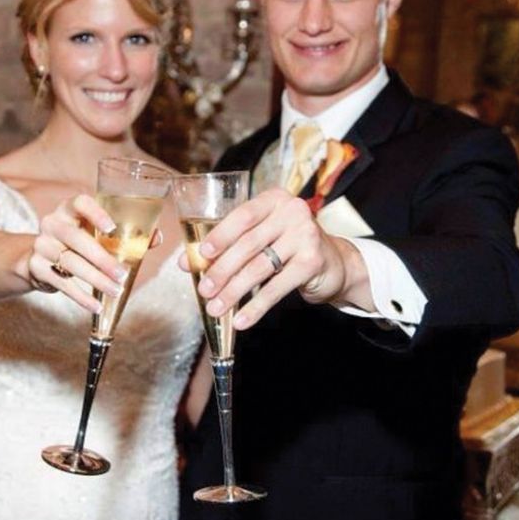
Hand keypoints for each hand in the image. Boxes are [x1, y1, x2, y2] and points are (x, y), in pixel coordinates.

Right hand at [26, 194, 132, 311]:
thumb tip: (157, 238)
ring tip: (114, 290)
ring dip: (95, 280)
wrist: (38, 259)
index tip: (111, 228)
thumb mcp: (96, 234)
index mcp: (69, 210)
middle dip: (102, 259)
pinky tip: (96, 305)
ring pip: (70, 263)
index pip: (80, 202)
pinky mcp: (36, 267)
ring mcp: (42, 245)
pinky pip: (61, 283)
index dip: (95, 213)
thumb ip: (126, 234)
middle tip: (122, 275)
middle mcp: (52, 223)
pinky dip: (81, 296)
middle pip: (76, 239)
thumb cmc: (78, 243)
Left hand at [179, 188, 368, 329]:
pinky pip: (277, 288)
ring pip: (259, 268)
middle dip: (222, 270)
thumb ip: (227, 245)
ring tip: (217, 308)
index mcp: (274, 200)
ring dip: (234, 291)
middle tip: (204, 291)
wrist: (334, 263)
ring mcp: (305, 236)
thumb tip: (185, 263)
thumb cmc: (288, 247)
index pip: (242, 216)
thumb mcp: (260, 238)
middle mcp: (292, 212)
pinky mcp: (313, 262)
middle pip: (248, 244)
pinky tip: (242, 320)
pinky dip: (256, 307)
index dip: (220, 236)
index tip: (201, 255)